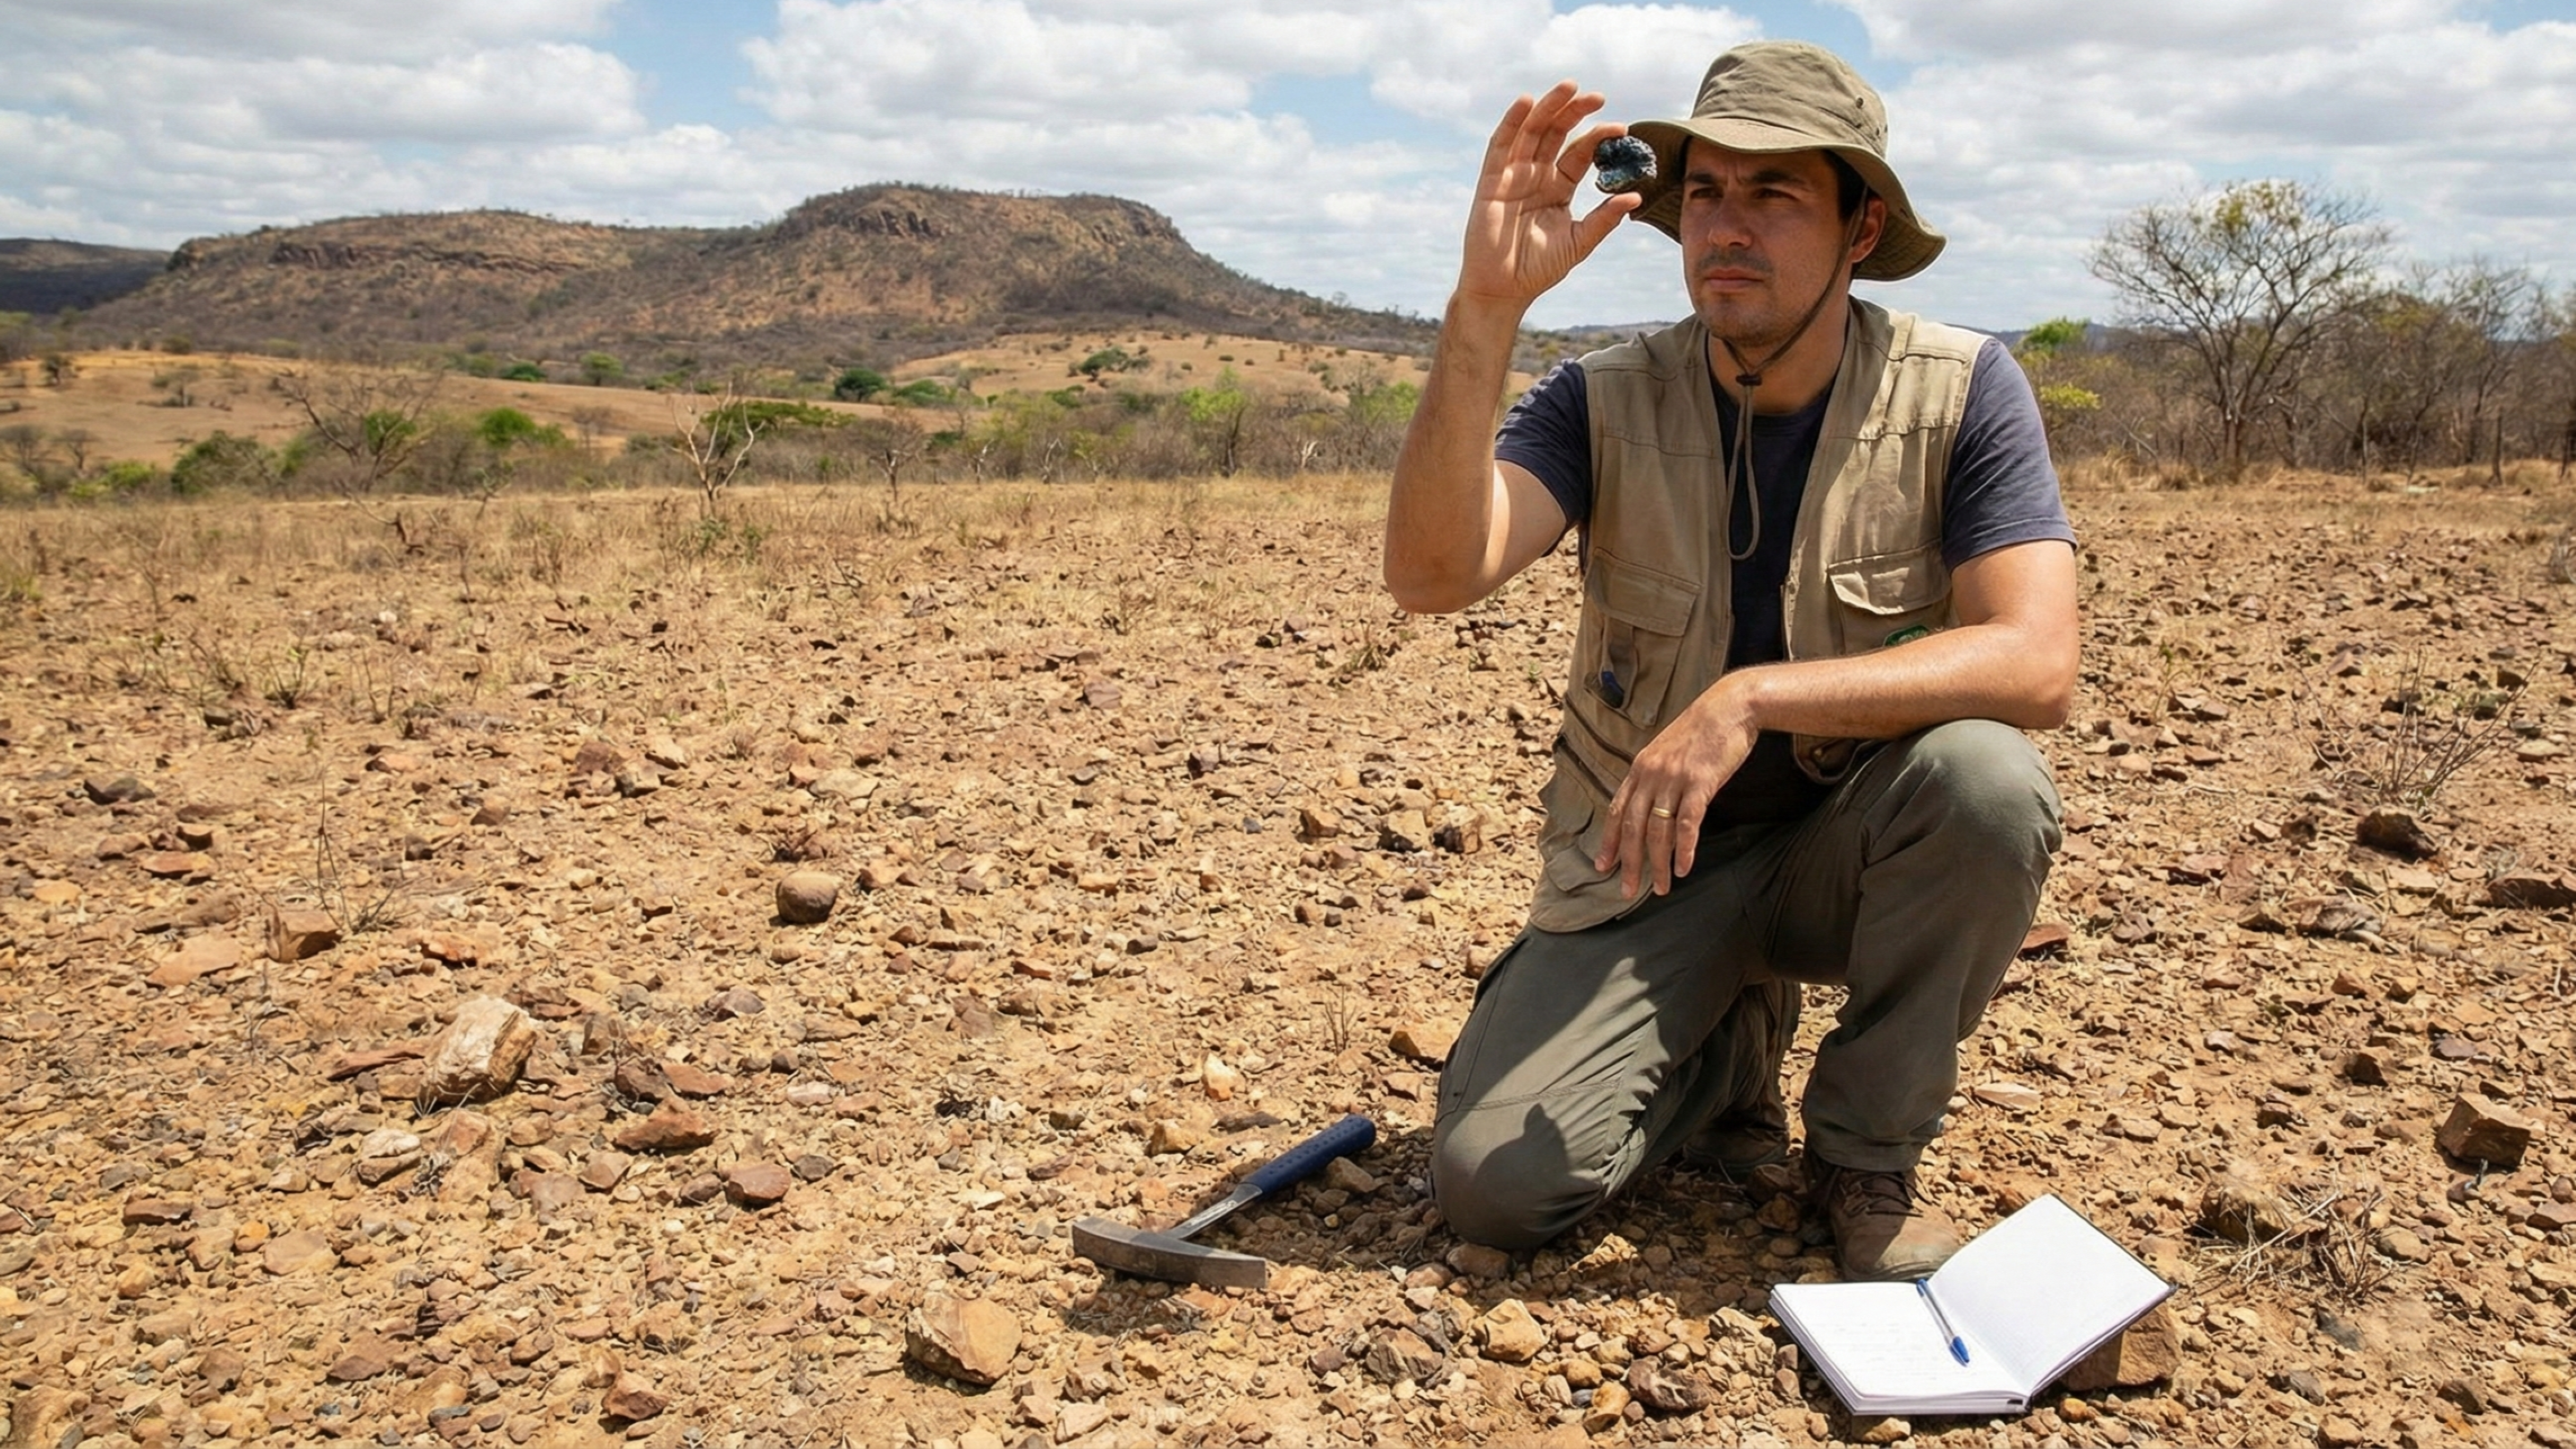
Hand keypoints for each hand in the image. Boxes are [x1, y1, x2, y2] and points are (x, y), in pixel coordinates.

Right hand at [1458, 82, 1640, 308]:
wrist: (1503, 290)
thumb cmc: (1538, 269)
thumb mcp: (1579, 243)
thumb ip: (1604, 220)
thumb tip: (1635, 197)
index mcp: (1558, 188)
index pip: (1579, 154)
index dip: (1598, 139)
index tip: (1621, 129)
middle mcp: (1536, 176)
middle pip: (1556, 134)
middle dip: (1575, 112)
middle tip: (1598, 97)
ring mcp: (1513, 176)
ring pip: (1531, 132)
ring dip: (1548, 107)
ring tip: (1568, 87)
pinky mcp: (1491, 181)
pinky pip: (1500, 146)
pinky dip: (1511, 122)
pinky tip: (1525, 103)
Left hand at [1595, 678, 1760, 898]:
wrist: (1730, 706)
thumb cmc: (1702, 730)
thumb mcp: (1669, 751)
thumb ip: (1656, 776)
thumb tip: (1652, 806)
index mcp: (1640, 768)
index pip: (1617, 811)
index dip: (1609, 841)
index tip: (1603, 867)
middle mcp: (1650, 774)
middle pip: (1633, 828)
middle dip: (1629, 863)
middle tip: (1627, 891)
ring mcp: (1673, 779)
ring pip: (1658, 831)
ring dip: (1658, 864)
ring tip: (1661, 888)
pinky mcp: (1699, 782)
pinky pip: (1687, 823)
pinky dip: (1685, 849)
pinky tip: (1684, 868)